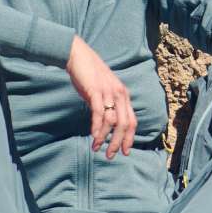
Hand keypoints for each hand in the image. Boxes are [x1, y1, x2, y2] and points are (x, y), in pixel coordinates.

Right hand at [66, 37, 135, 157]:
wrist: (79, 57)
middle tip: (110, 155)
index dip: (130, 138)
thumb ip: (107, 106)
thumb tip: (106, 125)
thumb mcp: (103, 92)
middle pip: (125, 124)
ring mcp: (109, 92)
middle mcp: (120, 94)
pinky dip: (97, 127)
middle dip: (119, 142)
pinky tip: (93, 137)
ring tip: (98, 148)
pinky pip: (99, 113)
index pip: (132, 121)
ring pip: (112, 121)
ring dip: (105, 138)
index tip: (125, 152)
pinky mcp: (96, 91)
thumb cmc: (90, 76)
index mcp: (124, 96)